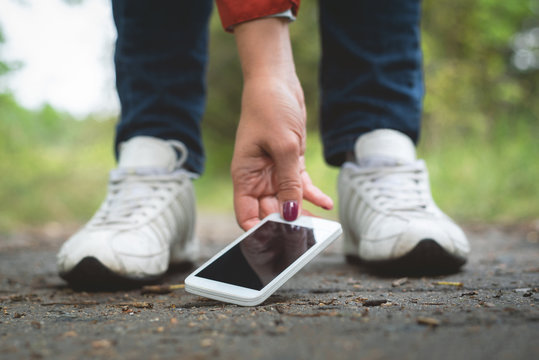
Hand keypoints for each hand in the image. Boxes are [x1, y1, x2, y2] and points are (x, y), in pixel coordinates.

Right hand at [231, 76, 332, 229]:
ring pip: (287, 201)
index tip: (275, 242)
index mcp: (245, 176)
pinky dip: (312, 194)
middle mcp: (258, 178)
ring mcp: (274, 171)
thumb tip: (291, 214)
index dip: (258, 230)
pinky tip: (326, 204)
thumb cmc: (270, 109)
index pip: (246, 214)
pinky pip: (301, 186)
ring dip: (302, 212)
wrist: (277, 82)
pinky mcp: (289, 163)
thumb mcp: (284, 147)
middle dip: (285, 223)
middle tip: (305, 237)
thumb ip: (289, 183)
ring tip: (318, 226)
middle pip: (269, 211)